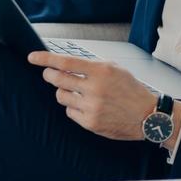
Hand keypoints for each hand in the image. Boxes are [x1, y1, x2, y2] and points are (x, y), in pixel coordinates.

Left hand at [28, 50, 158, 140]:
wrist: (148, 116)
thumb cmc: (131, 90)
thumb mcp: (115, 69)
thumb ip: (91, 66)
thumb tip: (64, 65)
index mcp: (101, 71)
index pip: (65, 62)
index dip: (45, 59)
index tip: (32, 57)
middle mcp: (94, 88)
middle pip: (57, 79)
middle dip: (50, 75)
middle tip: (50, 74)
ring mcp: (91, 107)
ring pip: (61, 96)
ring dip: (64, 92)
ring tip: (77, 92)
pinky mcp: (90, 122)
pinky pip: (69, 112)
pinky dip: (73, 108)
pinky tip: (86, 106)